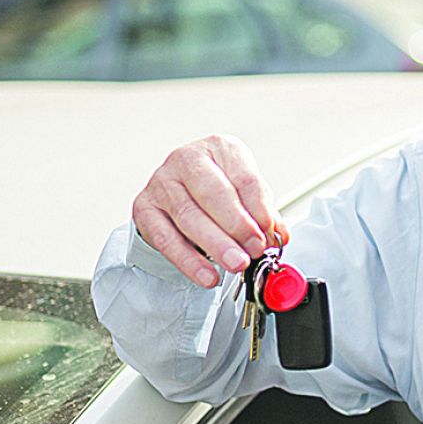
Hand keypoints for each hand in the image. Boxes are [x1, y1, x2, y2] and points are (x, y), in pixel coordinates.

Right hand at [131, 135, 288, 287]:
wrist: (176, 190)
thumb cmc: (216, 188)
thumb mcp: (245, 193)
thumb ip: (263, 212)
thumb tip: (278, 235)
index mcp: (220, 148)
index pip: (244, 178)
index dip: (259, 209)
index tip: (268, 233)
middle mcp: (187, 159)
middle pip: (214, 194)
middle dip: (237, 226)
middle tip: (255, 249)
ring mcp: (162, 182)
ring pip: (190, 217)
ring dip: (217, 245)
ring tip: (237, 263)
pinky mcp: (144, 208)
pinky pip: (167, 239)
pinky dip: (190, 261)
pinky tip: (208, 275)